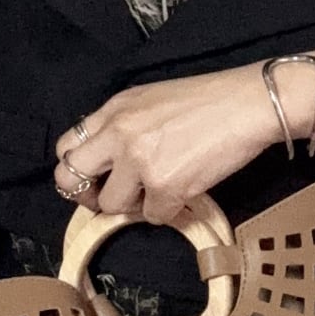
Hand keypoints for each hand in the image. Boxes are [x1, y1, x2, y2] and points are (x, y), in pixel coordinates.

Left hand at [56, 70, 281, 225]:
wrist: (247, 105)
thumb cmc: (208, 100)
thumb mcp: (152, 99)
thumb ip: (123, 124)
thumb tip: (110, 158)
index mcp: (114, 110)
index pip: (67, 146)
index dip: (77, 168)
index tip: (94, 178)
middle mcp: (118, 134)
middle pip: (69, 178)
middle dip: (86, 195)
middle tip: (109, 199)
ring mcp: (139, 161)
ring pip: (113, 205)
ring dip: (135, 205)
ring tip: (160, 190)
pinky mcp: (165, 186)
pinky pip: (153, 216)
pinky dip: (169, 210)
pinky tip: (185, 191)